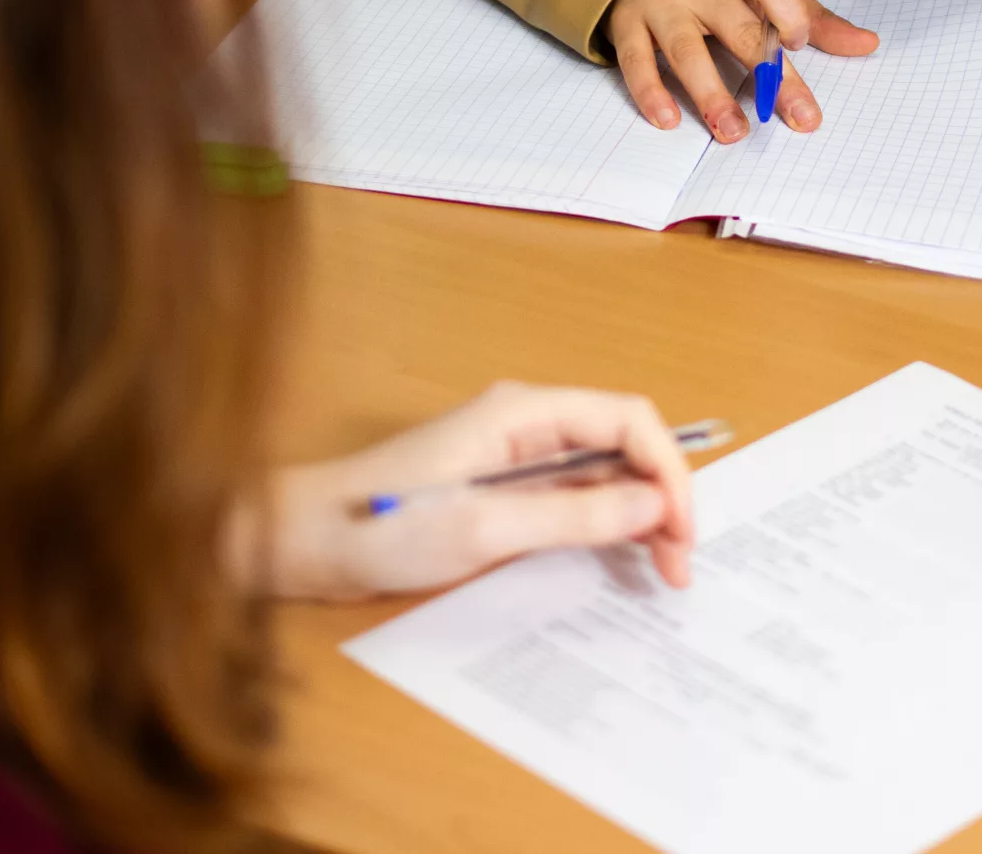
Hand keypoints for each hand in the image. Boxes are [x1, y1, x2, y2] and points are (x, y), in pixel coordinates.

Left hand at [254, 382, 695, 600]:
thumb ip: (573, 514)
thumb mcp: (484, 528)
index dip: (669, 471)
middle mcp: (527, 423)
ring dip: (639, 514)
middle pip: (624, 444)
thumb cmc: (379, 528)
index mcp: (525, 412)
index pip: (628, 420)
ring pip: (605, 472)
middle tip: (678, 563)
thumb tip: (652, 506)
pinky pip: (574, 495)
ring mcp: (515, 455)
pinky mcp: (503, 488)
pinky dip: (605, 524)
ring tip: (660, 568)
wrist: (299, 543)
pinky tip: (617, 558)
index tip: (681, 531)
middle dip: (663, 497)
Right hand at [609, 0, 878, 142]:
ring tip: (733, 132)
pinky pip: (637, 61)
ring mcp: (660, 2)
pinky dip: (651, 92)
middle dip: (768, 75)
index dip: (786, 12)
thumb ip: (811, 17)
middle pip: (736, 29)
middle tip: (795, 117)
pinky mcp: (627, 24)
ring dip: (711, 94)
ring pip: (685, 50)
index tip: (799, 45)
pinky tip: (668, 120)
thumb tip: (867, 44)